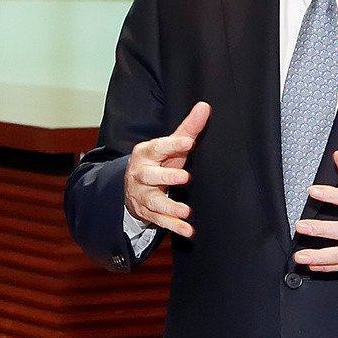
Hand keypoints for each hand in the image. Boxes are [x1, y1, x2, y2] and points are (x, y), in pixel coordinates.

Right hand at [124, 101, 210, 239]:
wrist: (132, 185)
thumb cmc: (158, 161)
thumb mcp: (170, 145)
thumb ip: (188, 128)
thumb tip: (204, 106)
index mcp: (146, 153)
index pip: (158, 147)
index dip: (173, 145)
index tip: (189, 142)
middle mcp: (140, 174)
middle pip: (149, 176)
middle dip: (166, 176)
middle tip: (184, 176)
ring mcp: (142, 194)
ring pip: (153, 202)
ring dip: (169, 207)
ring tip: (185, 211)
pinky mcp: (147, 212)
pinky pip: (160, 221)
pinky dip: (173, 226)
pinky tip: (188, 230)